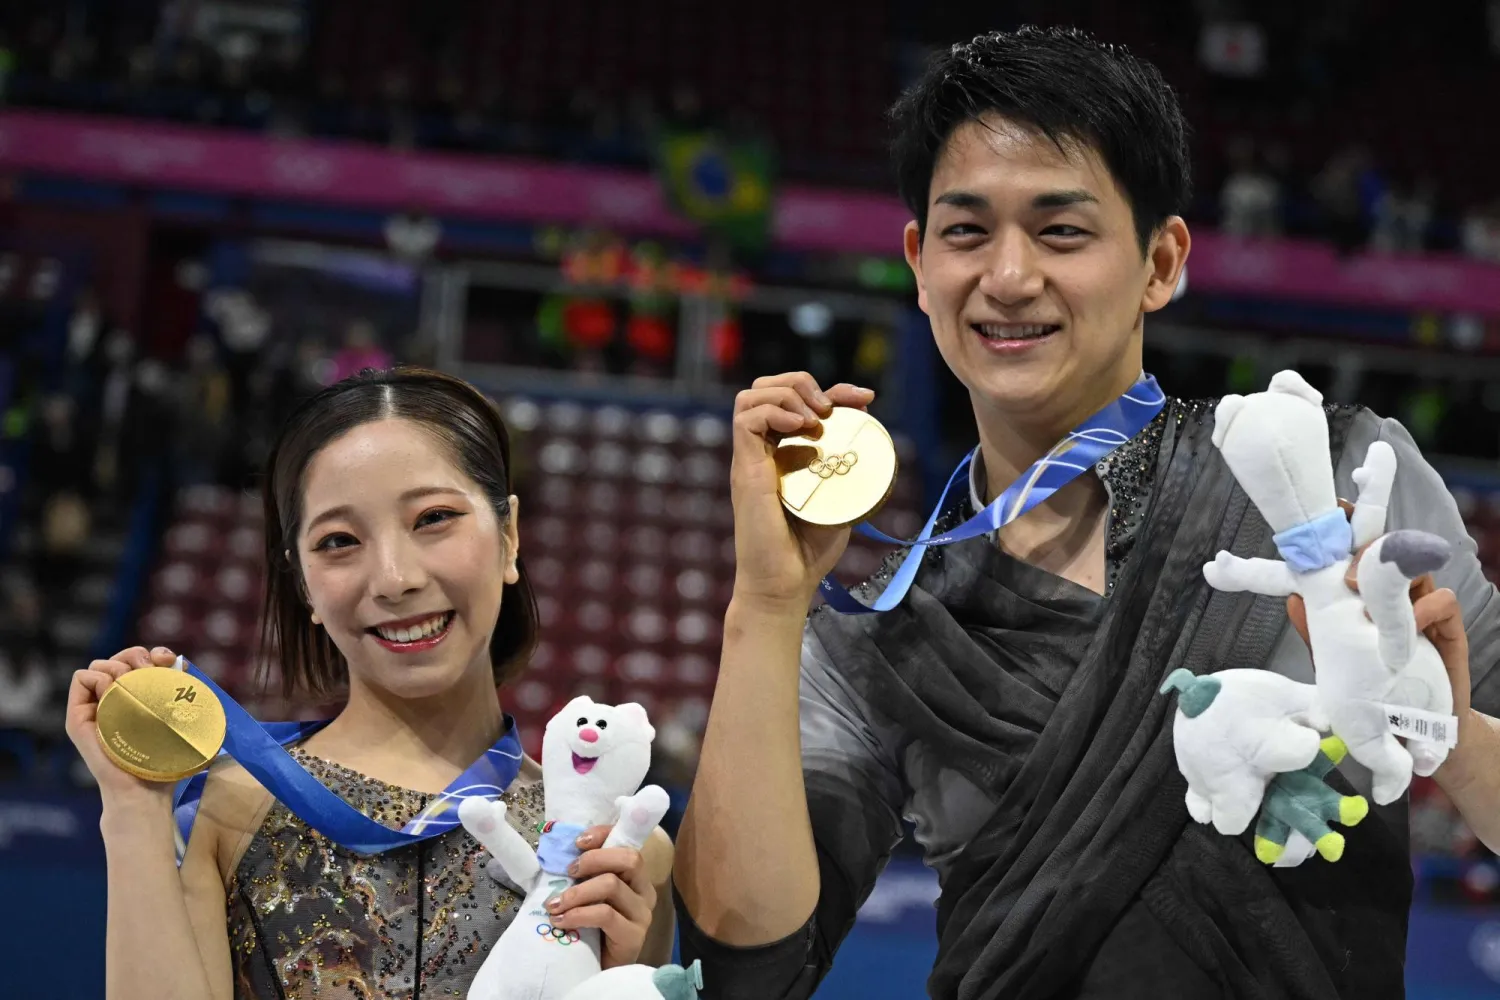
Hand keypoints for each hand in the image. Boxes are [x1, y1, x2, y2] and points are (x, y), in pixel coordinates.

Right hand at [65, 646, 180, 805]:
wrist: (144, 789)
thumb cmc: (166, 759)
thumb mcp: (180, 719)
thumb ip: (179, 691)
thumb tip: (179, 663)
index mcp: (141, 699)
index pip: (142, 660)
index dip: (155, 654)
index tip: (169, 662)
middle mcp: (117, 700)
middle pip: (120, 656)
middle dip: (136, 655)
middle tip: (150, 672)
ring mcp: (97, 707)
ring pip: (100, 664)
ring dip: (117, 666)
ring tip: (132, 686)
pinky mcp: (79, 717)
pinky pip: (81, 678)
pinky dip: (97, 677)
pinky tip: (112, 693)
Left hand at [546, 826, 666, 968]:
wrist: (598, 968)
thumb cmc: (592, 927)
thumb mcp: (588, 895)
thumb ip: (584, 875)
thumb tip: (559, 852)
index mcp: (635, 877)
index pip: (626, 844)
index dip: (603, 835)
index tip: (576, 841)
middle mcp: (644, 891)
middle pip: (628, 859)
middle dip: (594, 859)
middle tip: (569, 872)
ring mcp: (642, 913)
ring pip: (612, 885)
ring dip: (577, 892)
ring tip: (554, 904)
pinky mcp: (634, 936)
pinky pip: (604, 915)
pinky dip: (577, 914)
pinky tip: (560, 921)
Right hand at [730, 372, 876, 608]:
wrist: (785, 584)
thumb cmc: (809, 551)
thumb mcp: (840, 498)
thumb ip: (847, 470)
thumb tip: (873, 441)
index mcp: (783, 453)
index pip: (798, 401)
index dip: (833, 388)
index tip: (866, 397)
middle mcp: (763, 451)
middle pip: (766, 387)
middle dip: (802, 382)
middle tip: (832, 407)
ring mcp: (750, 459)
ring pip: (752, 396)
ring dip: (788, 393)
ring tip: (816, 417)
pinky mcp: (744, 470)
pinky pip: (745, 419)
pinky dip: (774, 411)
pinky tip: (802, 426)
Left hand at [1286, 524, 1478, 783]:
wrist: (1414, 736)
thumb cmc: (1372, 694)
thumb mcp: (1336, 666)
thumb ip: (1317, 634)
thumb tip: (1293, 599)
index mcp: (1361, 600)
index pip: (1354, 557)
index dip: (1345, 532)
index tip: (1334, 510)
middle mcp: (1391, 596)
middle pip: (1383, 551)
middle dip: (1363, 545)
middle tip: (1342, 565)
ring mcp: (1420, 607)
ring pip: (1412, 567)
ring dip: (1387, 571)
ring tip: (1359, 588)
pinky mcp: (1447, 628)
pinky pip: (1442, 600)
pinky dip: (1424, 607)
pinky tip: (1408, 626)